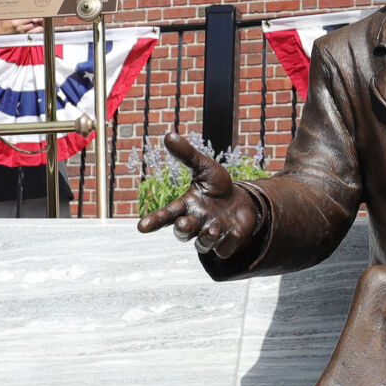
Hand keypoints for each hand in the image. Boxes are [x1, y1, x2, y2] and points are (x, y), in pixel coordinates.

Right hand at [137, 132, 260, 257]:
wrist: (243, 202)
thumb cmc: (218, 187)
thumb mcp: (204, 167)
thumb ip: (187, 155)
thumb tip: (168, 135)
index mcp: (186, 206)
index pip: (166, 215)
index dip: (154, 221)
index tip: (142, 227)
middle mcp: (196, 223)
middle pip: (182, 233)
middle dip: (181, 229)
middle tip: (183, 223)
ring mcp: (210, 235)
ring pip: (202, 244)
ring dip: (206, 238)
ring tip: (213, 228)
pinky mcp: (227, 243)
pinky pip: (224, 249)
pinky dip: (227, 242)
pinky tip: (233, 231)